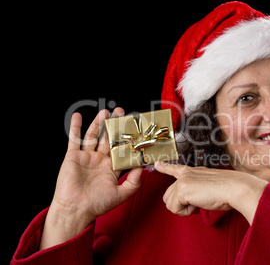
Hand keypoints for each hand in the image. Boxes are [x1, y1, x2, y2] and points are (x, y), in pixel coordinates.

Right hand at [40, 108, 142, 249]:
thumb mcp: (121, 194)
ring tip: (106, 112)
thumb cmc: (97, 205)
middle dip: (115, 125)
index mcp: (112, 168)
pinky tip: (78, 116)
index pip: (122, 149)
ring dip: (99, 123)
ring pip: (94, 136)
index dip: (128, 139)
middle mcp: (100, 160)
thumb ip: (134, 181)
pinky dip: (75, 127)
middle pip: (109, 138)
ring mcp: (87, 157)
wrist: (76, 210)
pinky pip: (74, 139)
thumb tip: (143, 167)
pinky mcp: (74, 156)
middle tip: (121, 113)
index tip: (135, 129)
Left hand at [155, 162, 267, 223]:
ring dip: (184, 209)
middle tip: (198, 203)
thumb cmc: (229, 190)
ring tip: (200, 202)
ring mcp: (183, 180)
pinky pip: (174, 208)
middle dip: (181, 205)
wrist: (236, 188)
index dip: (165, 167)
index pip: (176, 169)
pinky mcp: (181, 189)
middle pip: (168, 195)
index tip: (157, 164)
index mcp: (194, 172)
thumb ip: (197, 190)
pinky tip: (198, 205)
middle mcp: (186, 174)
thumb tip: (191, 200)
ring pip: (169, 203)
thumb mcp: (209, 187)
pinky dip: (186, 212)